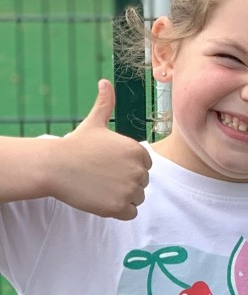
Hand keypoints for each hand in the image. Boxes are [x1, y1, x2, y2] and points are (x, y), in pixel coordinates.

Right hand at [55, 81, 150, 219]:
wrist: (55, 166)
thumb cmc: (74, 144)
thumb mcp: (94, 122)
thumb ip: (105, 104)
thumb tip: (105, 82)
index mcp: (138, 150)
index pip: (145, 166)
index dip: (127, 167)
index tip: (108, 165)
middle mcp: (138, 169)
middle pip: (142, 183)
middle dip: (124, 182)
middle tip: (101, 176)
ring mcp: (129, 189)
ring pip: (137, 198)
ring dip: (122, 197)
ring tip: (101, 187)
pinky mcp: (119, 207)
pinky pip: (130, 213)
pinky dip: (118, 210)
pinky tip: (102, 199)